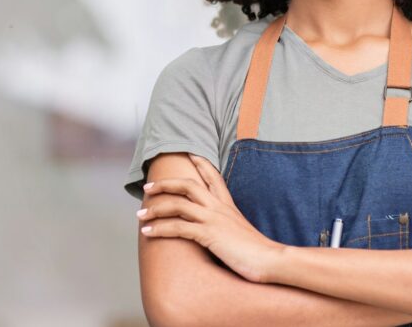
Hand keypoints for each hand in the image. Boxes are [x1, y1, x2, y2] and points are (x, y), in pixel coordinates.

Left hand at [136, 153, 285, 283]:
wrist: (272, 260)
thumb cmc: (259, 251)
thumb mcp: (242, 232)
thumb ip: (230, 226)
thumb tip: (223, 231)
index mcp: (228, 205)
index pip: (213, 177)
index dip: (200, 164)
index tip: (189, 153)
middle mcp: (219, 207)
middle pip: (188, 184)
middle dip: (165, 184)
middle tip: (148, 186)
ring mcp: (213, 219)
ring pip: (178, 204)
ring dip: (155, 207)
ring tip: (139, 212)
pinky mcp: (209, 234)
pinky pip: (178, 227)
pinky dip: (160, 228)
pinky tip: (148, 231)